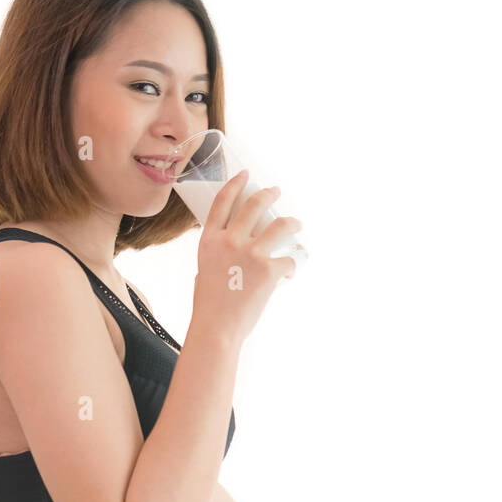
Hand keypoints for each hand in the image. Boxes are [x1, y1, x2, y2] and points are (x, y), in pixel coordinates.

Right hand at [193, 171, 301, 346]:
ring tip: (296, 224)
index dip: (235, 184)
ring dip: (292, 222)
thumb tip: (235, 247)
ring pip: (280, 226)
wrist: (217, 327)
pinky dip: (292, 266)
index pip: (223, 202)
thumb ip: (218, 253)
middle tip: (276, 191)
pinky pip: (289, 260)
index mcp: (209, 240)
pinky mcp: (269, 270)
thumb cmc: (210, 304)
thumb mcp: (205, 269)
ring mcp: (251, 254)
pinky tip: (290, 272)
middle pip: (253, 205)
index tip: (245, 175)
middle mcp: (230, 241)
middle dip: (268, 194)